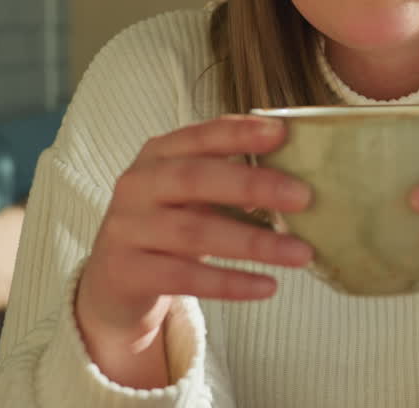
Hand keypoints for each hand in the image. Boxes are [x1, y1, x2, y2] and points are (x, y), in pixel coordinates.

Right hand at [76, 115, 312, 375]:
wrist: (114, 282)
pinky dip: (230, 282)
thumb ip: (229, 177)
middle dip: (253, 185)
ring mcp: (127, 229)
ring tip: (301, 253)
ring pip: (195, 232)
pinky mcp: (127, 272)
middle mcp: (137, 185)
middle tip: (304, 196)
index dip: (239, 133)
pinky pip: (185, 277)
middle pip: (196, 178)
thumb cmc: (169, 225)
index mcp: (158, 155)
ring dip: (254, 243)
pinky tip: (267, 286)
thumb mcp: (192, 194)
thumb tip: (298, 176)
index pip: (199, 136)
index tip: (282, 133)